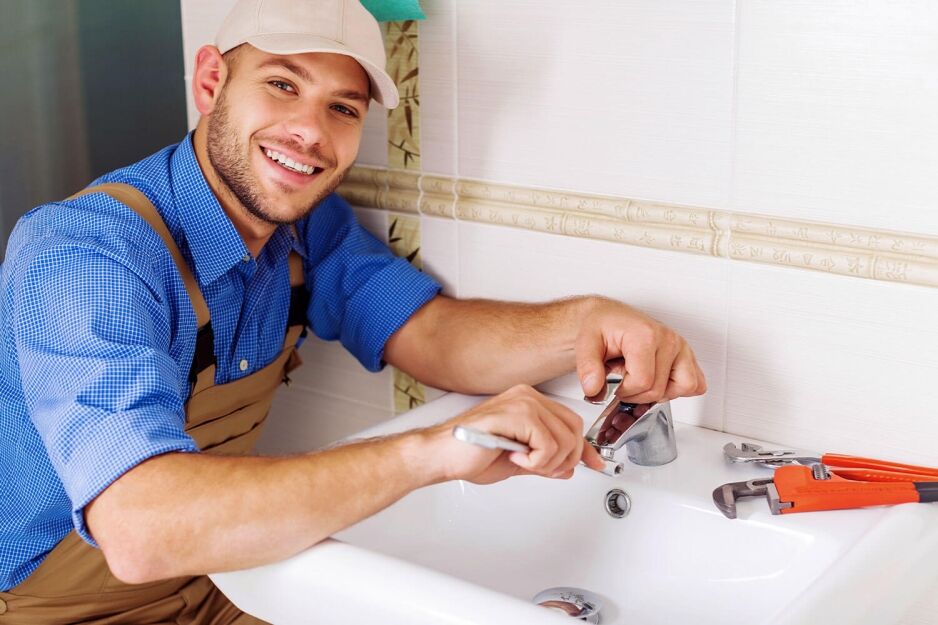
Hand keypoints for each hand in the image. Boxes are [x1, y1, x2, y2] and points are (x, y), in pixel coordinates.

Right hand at [422, 384, 605, 484]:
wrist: (440, 455)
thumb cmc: (469, 455)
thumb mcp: (517, 461)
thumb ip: (544, 461)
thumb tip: (568, 467)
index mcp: (528, 403)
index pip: (571, 422)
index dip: (584, 448)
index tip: (593, 464)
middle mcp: (527, 397)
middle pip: (574, 430)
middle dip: (565, 458)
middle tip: (541, 468)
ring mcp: (521, 402)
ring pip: (564, 439)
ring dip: (547, 462)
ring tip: (522, 462)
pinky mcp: (515, 413)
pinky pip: (547, 444)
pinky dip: (536, 460)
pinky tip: (515, 457)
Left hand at [575, 298, 706, 403]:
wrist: (609, 318)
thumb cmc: (601, 327)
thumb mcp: (585, 343)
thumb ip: (587, 368)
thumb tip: (594, 389)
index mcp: (645, 335)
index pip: (643, 382)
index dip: (624, 391)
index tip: (613, 383)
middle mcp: (668, 339)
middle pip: (659, 390)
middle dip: (636, 394)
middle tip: (622, 380)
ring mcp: (681, 347)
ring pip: (684, 387)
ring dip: (660, 392)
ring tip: (641, 379)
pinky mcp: (687, 355)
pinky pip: (696, 383)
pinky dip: (678, 389)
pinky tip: (658, 381)